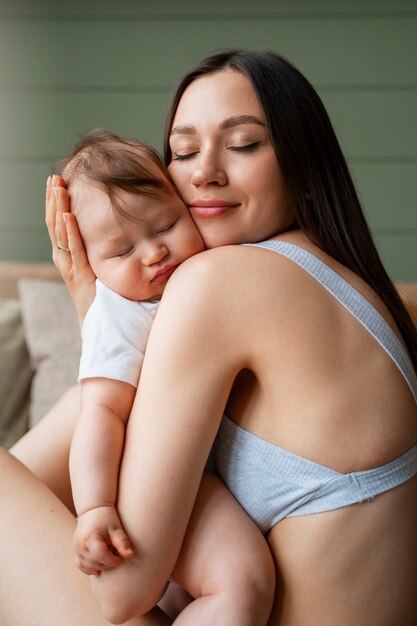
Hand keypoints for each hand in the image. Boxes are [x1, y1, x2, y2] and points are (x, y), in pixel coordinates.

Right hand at [45, 175, 96, 324]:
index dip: (58, 203)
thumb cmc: (108, 296)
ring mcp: (71, 268)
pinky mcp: (80, 277)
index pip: (60, 224)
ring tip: (57, 188)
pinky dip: (70, 232)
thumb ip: (110, 248)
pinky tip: (68, 215)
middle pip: (55, 224)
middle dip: (54, 200)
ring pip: (60, 233)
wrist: (104, 325)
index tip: (58, 182)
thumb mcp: (105, 266)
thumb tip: (124, 226)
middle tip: (54, 178)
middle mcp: (66, 259)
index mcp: (71, 255)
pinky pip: (74, 251)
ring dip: (58, 209)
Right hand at [73, 504, 133, 575]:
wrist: (93, 510)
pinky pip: (81, 565)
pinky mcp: (76, 551)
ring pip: (88, 566)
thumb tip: (130, 555)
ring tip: (109, 557)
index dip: (112, 561)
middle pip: (95, 563)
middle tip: (116, 557)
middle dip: (108, 564)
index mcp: (91, 538)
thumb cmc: (107, 518)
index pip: (101, 556)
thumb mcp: (116, 528)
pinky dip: (89, 569)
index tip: (121, 560)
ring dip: (100, 566)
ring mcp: (76, 549)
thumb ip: (123, 542)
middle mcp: (81, 545)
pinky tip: (99, 570)